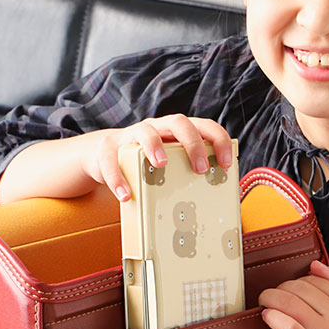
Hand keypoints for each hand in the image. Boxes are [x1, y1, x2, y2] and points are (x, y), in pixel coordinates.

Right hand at [82, 114, 232, 200]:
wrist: (103, 156)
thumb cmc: (145, 164)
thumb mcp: (167, 165)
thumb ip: (184, 174)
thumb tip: (210, 206)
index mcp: (176, 131)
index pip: (203, 125)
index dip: (218, 140)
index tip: (226, 163)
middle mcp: (156, 127)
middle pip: (178, 122)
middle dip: (192, 143)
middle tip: (198, 168)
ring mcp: (132, 135)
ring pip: (145, 131)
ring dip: (154, 146)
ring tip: (161, 165)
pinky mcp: (108, 148)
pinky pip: (111, 161)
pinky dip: (118, 178)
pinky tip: (125, 195)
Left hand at [258, 260, 328, 328]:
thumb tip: (316, 264)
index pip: (315, 280)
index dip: (294, 281)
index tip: (285, 289)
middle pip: (301, 288)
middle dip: (280, 288)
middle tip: (270, 295)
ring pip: (291, 302)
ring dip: (271, 298)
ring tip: (265, 302)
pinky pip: (288, 326)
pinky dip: (273, 316)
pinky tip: (267, 316)